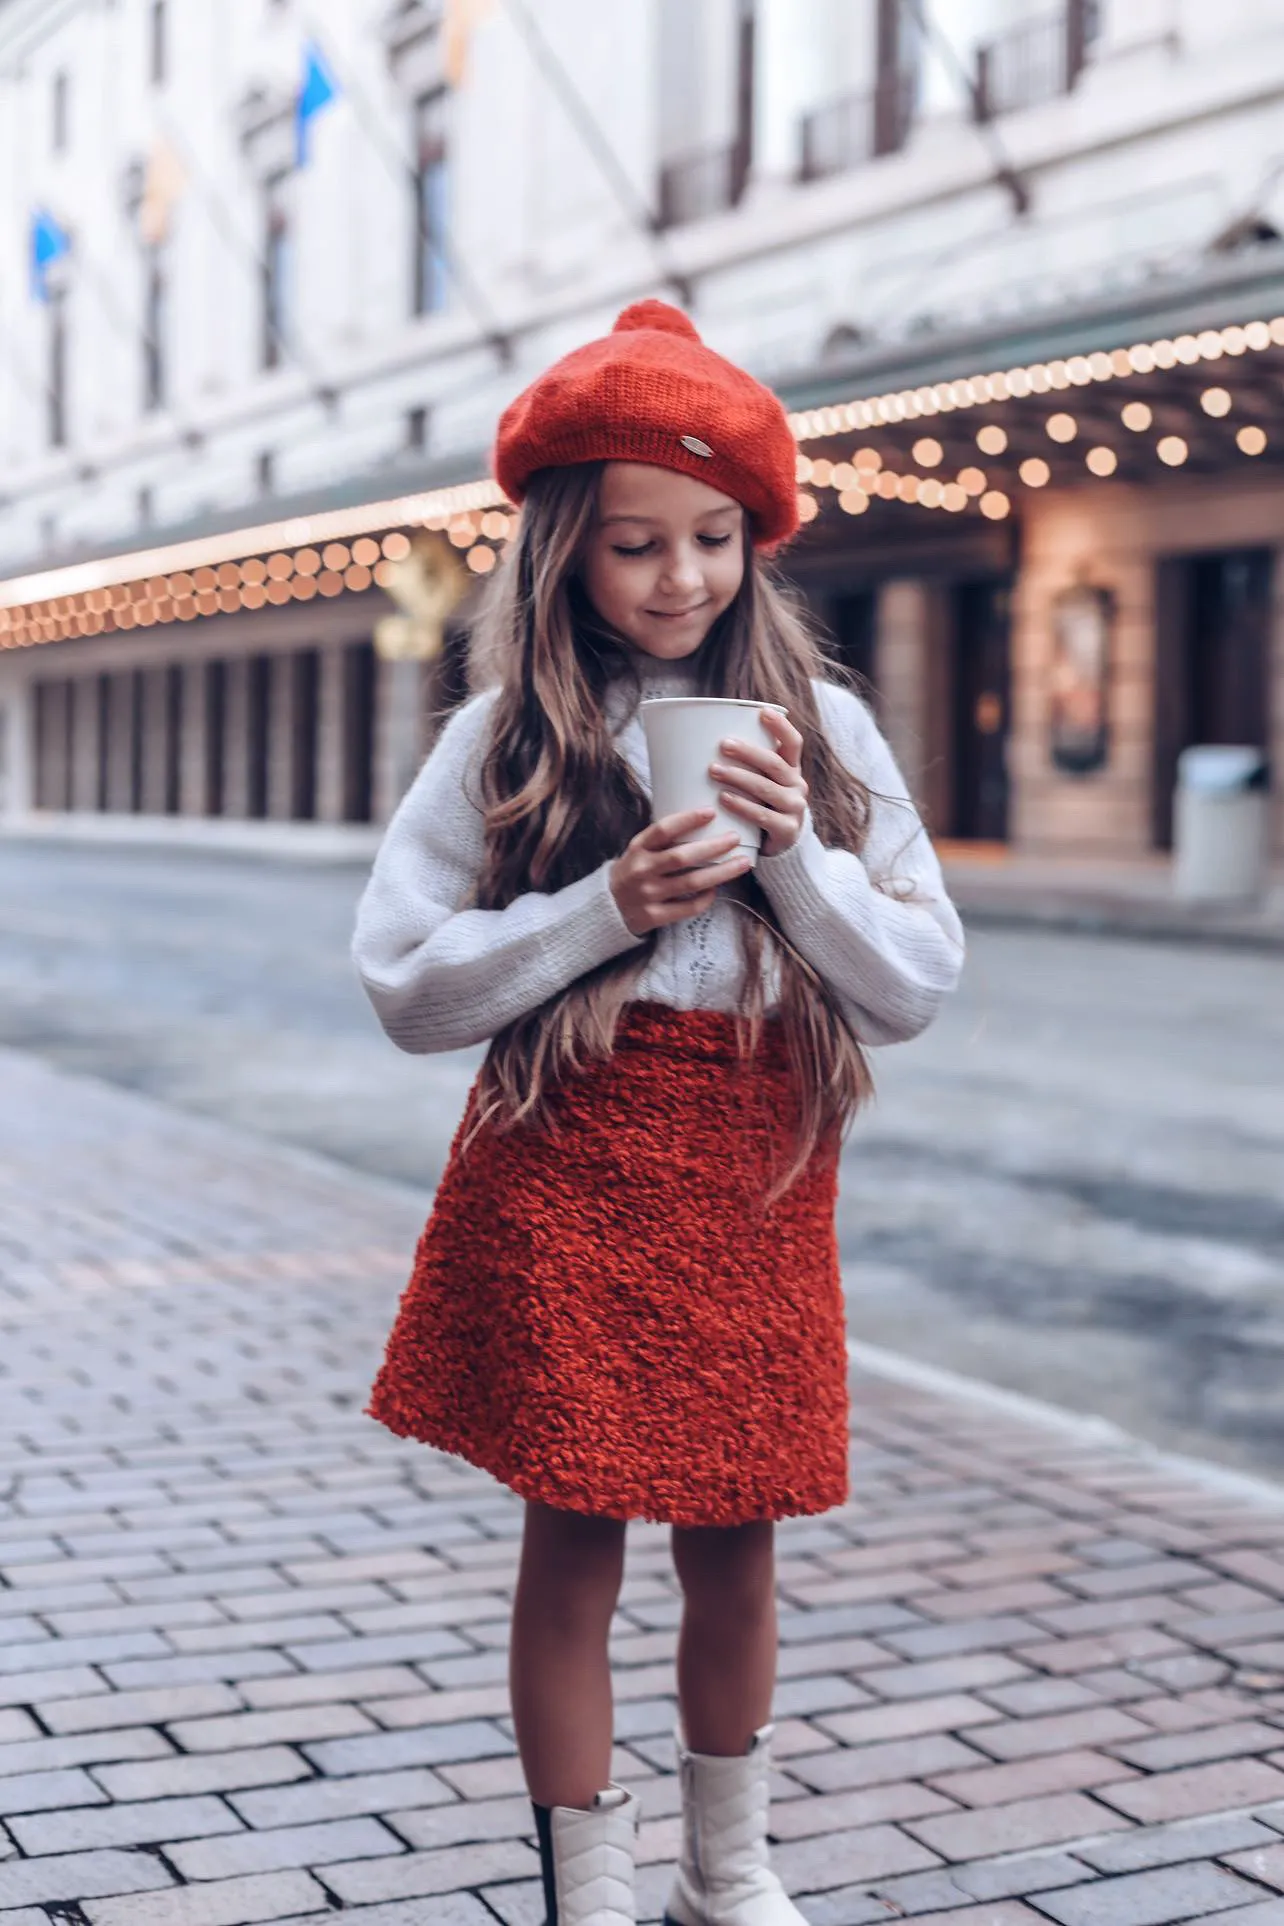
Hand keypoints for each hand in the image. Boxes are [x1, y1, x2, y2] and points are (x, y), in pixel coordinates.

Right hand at [610, 808, 752, 937]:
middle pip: (681, 857)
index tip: (711, 811)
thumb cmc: (633, 872)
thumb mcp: (639, 850)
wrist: (608, 907)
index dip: (687, 820)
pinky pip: (688, 907)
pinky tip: (716, 889)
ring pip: (691, 883)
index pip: (662, 830)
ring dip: (721, 872)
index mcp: (637, 848)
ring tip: (742, 863)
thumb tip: (704, 818)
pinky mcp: (653, 916)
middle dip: (713, 847)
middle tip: (734, 838)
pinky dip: (706, 898)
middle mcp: (641, 870)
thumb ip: (662, 840)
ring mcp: (647, 895)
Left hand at [709, 709, 807, 856]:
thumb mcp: (762, 783)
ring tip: (714, 771)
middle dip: (748, 752)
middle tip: (723, 745)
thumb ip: (748, 765)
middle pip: (774, 764)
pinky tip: (723, 799)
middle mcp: (797, 786)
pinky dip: (741, 806)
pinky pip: (762, 816)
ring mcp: (795, 808)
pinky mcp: (787, 830)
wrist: (778, 845)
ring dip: (739, 777)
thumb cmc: (762, 806)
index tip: (762, 712)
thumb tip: (705, 739)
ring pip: (766, 788)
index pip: (793, 743)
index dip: (780, 727)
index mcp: (792, 770)